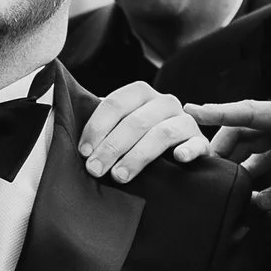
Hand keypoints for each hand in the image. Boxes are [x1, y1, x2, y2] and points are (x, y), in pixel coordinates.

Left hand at [78, 80, 208, 184]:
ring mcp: (184, 121)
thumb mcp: (120, 129)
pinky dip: (187, 150)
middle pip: (135, 121)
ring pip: (161, 133)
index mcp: (141, 94)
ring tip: (120, 176)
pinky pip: (196, 143)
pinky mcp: (201, 142)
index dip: (97, 127)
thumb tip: (69, 135)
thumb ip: (101, 128)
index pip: (115, 103)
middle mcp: (164, 102)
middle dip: (111, 147)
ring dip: (137, 156)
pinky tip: (178, 159)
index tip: (84, 152)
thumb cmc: (138, 143)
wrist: (178, 156)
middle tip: (95, 170)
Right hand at [191, 81, 270, 217]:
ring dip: (241, 158)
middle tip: (201, 164)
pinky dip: (262, 163)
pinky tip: (252, 182)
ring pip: (259, 139)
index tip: (189, 110)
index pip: (251, 112)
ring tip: (221, 177)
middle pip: (247, 128)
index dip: (219, 113)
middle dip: (224, 146)